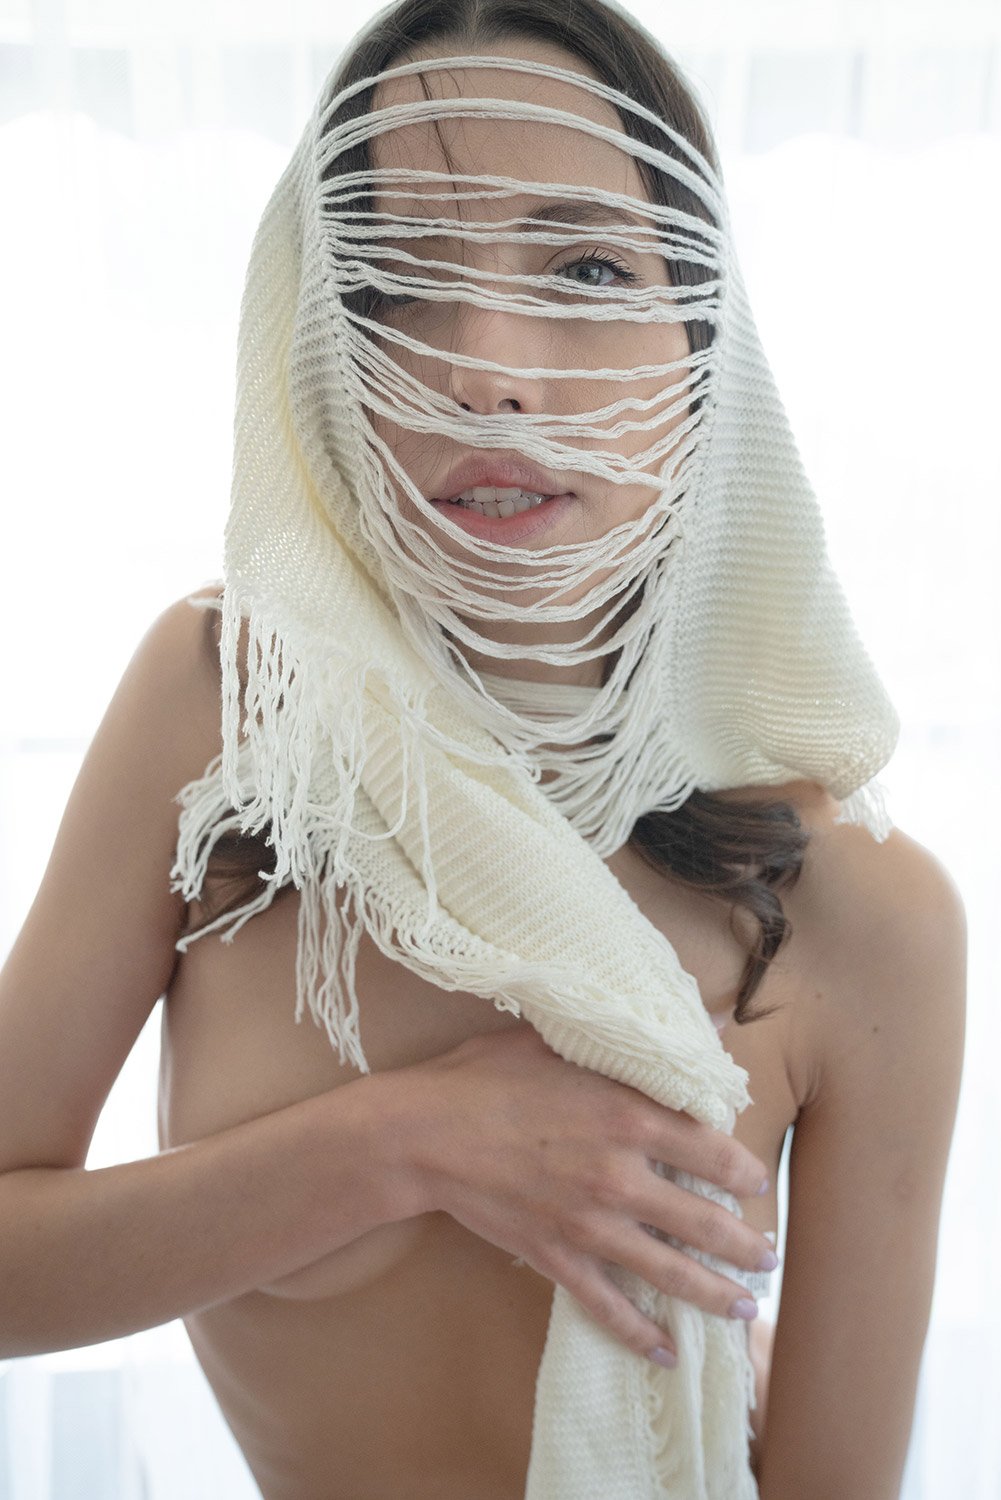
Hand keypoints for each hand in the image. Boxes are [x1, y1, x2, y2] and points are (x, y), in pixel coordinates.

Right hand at [403, 1024, 774, 1364]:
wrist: (422, 1133)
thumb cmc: (487, 1074)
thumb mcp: (559, 1039)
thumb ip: (631, 1039)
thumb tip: (697, 1022)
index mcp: (627, 1116)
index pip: (712, 1150)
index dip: (743, 1171)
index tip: (757, 1182)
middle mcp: (619, 1175)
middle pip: (703, 1221)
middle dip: (745, 1245)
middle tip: (768, 1257)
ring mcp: (588, 1224)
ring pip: (669, 1272)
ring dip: (713, 1294)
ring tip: (744, 1307)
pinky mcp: (555, 1257)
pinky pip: (608, 1307)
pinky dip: (639, 1336)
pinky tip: (666, 1354)